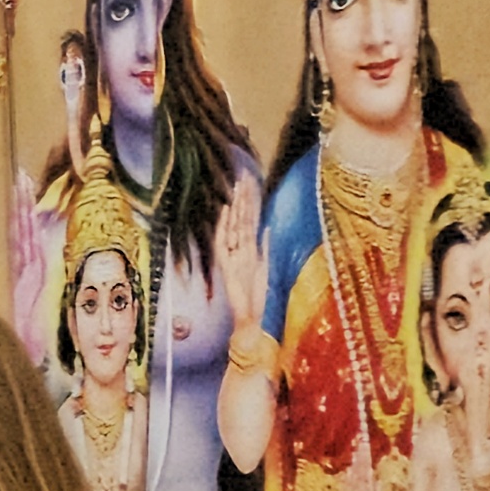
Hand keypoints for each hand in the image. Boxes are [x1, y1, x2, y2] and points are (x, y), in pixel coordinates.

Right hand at [213, 184, 267, 334]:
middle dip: (243, 196)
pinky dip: (225, 225)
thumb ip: (264, 246)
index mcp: (248, 247)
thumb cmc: (255, 294)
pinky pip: (224, 240)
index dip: (250, 200)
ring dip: (237, 205)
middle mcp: (239, 247)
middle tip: (244, 175)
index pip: (250, 218)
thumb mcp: (264, 266)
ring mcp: (231, 253)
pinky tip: (228, 209)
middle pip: (241, 217)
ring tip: (239, 185)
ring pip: (235, 224)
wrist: (249, 315)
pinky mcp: (226, 262)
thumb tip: (265, 226)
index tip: (251, 182)